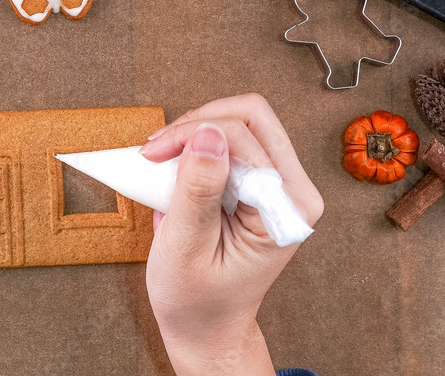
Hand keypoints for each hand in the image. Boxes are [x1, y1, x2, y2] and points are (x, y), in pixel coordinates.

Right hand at [139, 94, 323, 375]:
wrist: (206, 328)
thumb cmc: (197, 300)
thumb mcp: (187, 247)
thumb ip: (198, 190)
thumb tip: (207, 135)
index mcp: (287, 208)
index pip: (244, 136)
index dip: (192, 134)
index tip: (152, 153)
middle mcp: (292, 190)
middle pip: (250, 116)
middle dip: (196, 123)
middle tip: (156, 148)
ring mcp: (277, 184)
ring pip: (240, 121)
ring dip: (194, 132)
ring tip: (160, 159)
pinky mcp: (258, 183)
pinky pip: (232, 141)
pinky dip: (196, 144)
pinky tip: (173, 167)